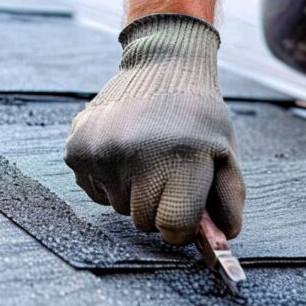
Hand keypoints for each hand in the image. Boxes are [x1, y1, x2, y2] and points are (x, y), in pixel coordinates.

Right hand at [64, 14, 245, 244]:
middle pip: (144, 221)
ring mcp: (102, 152)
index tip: (185, 206)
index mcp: (179, 159)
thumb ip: (228, 202)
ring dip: (133, 191)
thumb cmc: (199, 115)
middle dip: (158, 205)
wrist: (162, 66)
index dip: (183, 223)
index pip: (173, 227)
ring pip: (118, 207)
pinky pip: (95, 191)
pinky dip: (109, 180)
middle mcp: (136, 156)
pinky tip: (124, 151)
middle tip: (167, 172)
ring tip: (146, 155)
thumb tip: (222, 240)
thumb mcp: (225, 154)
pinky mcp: (77, 149)